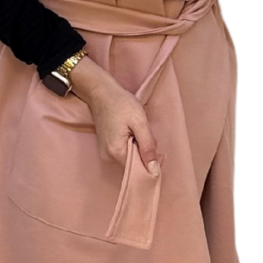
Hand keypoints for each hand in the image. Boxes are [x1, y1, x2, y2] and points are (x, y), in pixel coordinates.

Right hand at [67, 57, 161, 177]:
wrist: (102, 92)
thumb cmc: (121, 104)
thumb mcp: (140, 122)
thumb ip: (148, 147)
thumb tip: (154, 169)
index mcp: (116, 152)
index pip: (138, 170)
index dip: (152, 164)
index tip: (161, 154)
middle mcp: (108, 157)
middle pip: (134, 166)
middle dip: (146, 156)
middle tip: (150, 138)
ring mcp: (105, 152)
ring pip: (129, 159)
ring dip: (139, 150)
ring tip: (140, 133)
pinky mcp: (106, 147)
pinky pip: (123, 153)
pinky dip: (132, 147)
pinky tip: (133, 134)